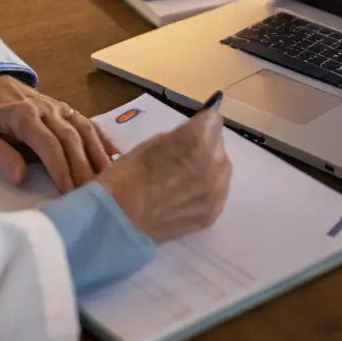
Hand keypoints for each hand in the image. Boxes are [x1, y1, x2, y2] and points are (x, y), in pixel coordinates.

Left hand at [0, 76, 117, 193]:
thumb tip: (19, 177)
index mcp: (23, 115)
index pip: (48, 143)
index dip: (60, 168)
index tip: (68, 191)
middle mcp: (46, 109)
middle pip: (71, 138)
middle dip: (83, 167)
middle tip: (93, 193)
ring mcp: (58, 107)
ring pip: (84, 130)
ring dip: (97, 155)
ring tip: (108, 180)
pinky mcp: (64, 108)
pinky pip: (87, 122)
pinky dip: (102, 139)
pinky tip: (114, 156)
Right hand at [99, 107, 231, 242]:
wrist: (119, 220)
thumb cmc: (129, 174)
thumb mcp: (153, 143)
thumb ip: (182, 136)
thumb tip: (197, 131)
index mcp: (198, 141)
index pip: (213, 120)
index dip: (200, 125)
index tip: (188, 132)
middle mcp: (214, 165)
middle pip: (219, 145)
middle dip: (206, 145)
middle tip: (183, 155)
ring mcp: (216, 193)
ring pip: (222, 170)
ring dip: (209, 167)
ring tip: (184, 176)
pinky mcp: (212, 214)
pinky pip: (217, 193)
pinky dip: (206, 189)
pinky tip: (186, 194)